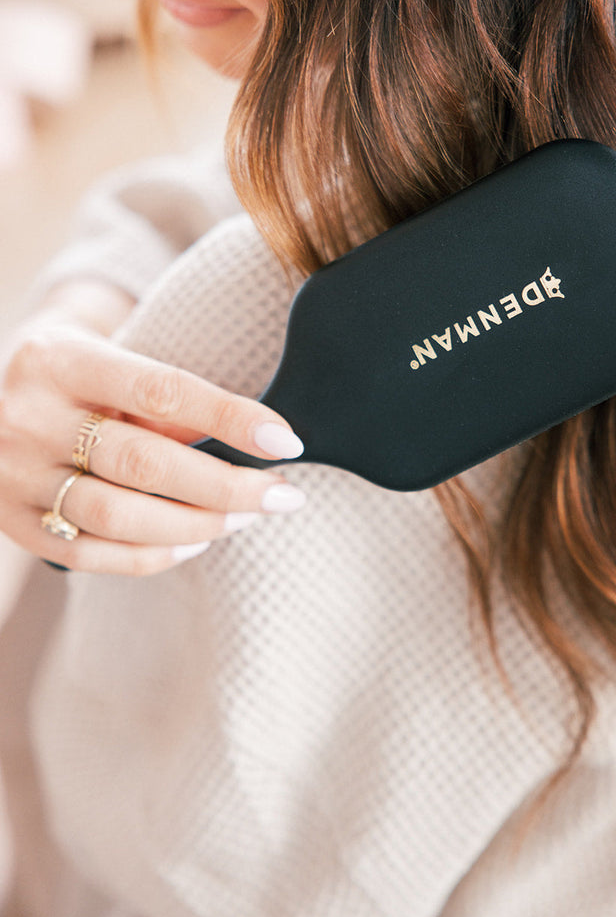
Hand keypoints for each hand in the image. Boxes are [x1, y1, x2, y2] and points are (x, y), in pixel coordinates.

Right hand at [0, 309, 305, 575]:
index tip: (286, 441)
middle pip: (144, 464)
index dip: (230, 419)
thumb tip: (253, 445)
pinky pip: (90, 554)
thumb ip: (166, 404)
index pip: (162, 391)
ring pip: (118, 517)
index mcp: (62, 361)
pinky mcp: (12, 522)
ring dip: (196, 524)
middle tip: (282, 495)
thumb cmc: (79, 380)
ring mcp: (14, 475)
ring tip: (244, 519)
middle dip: (226, 486)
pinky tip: (195, 543)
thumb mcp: (113, 364)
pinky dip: (152, 555)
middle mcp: (30, 418)